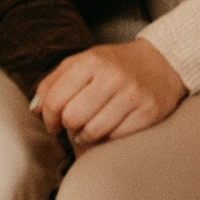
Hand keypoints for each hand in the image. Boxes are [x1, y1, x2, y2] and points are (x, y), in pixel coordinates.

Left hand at [33, 37, 186, 147]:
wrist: (163, 62)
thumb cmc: (116, 65)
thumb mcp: (83, 63)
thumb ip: (54, 83)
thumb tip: (35, 110)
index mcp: (91, 61)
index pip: (55, 100)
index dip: (49, 118)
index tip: (53, 123)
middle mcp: (112, 76)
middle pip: (72, 118)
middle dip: (69, 127)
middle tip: (74, 125)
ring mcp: (132, 94)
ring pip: (93, 132)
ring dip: (86, 137)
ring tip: (90, 128)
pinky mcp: (148, 112)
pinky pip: (116, 138)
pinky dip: (109, 139)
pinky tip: (110, 128)